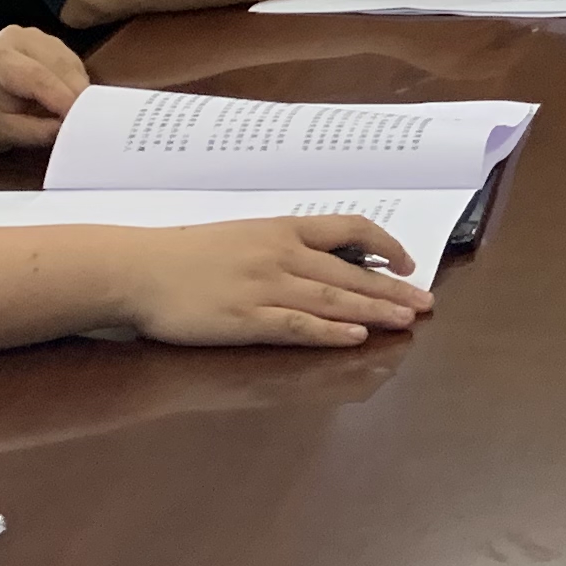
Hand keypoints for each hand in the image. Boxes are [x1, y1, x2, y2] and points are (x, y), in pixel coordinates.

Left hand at [0, 26, 84, 155]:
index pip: (42, 79)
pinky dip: (73, 78)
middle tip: (89, 123)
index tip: (88, 124)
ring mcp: (29, 34)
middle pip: (60, 65)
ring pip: (68, 59)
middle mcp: (16, 38)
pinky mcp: (39, 38)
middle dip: (78, 95)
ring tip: (78, 112)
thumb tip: (72, 129)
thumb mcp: (0, 134)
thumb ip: (37, 132)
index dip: (68, 102)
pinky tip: (68, 97)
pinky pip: (66, 58)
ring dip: (78, 86)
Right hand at [116, 216, 431, 347]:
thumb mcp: (243, 236)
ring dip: (375, 309)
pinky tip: (357, 337)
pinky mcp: (245, 318)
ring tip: (408, 319)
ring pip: (333, 298)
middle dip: (393, 288)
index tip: (407, 262)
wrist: (138, 270)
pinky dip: (330, 330)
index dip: (384, 245)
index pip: (349, 228)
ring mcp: (264, 286)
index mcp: (281, 228)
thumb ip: (283, 245)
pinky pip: (298, 324)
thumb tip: (323, 256)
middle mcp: (280, 253)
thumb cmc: (185, 255)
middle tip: (427, 303)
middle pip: (350, 271)